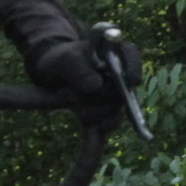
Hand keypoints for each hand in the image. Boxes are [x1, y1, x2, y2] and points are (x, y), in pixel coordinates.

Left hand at [27, 34, 142, 132]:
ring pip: (113, 108)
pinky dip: (102, 130)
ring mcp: (113, 94)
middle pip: (121, 89)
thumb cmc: (61, 59)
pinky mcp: (105, 112)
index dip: (134, 67)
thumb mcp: (64, 60)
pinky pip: (109, 123)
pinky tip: (97, 133)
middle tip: (68, 91)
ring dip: (92, 109)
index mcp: (111, 51)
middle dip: (98, 95)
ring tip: (67, 97)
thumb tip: (96, 86)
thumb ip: (78, 69)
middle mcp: (118, 74)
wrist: (51, 75)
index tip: (133, 81)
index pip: (130, 54)